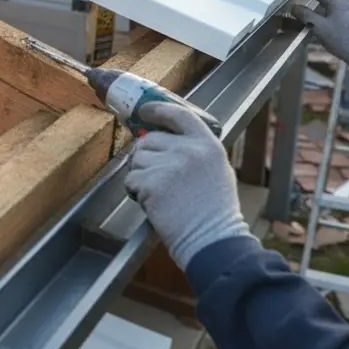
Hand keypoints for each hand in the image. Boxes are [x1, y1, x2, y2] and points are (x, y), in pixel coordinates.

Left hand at [125, 104, 248, 270]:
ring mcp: (169, 166)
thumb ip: (195, 151)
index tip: (144, 110)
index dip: (158, 110)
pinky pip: (131, 180)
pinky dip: (135, 192)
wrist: (212, 238)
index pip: (179, 115)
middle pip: (149, 139)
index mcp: (207, 144)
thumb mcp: (218, 170)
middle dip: (146, 156)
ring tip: (159, 193)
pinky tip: (151, 203)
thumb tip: (166, 140)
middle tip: (154, 176)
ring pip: (137, 159)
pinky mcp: (151, 183)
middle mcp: (188, 150)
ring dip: (140, 175)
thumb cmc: (215, 211)